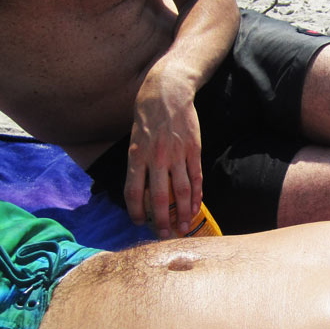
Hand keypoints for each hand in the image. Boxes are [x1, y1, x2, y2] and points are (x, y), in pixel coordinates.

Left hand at [124, 69, 202, 237]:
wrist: (167, 93)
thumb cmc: (147, 117)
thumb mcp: (134, 139)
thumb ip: (138, 163)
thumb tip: (139, 189)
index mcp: (137, 156)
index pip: (133, 191)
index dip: (135, 210)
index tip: (138, 222)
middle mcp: (156, 158)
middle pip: (159, 196)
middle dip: (161, 219)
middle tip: (164, 235)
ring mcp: (176, 154)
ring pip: (180, 190)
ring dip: (182, 212)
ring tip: (184, 228)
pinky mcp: (193, 149)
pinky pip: (195, 177)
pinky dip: (196, 195)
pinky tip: (196, 207)